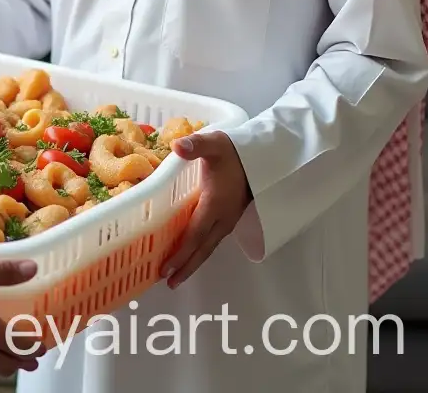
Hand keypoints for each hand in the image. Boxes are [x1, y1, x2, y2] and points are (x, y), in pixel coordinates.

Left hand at [160, 130, 250, 288]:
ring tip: (175, 277)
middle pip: (202, 249)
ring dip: (192, 262)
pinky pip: (211, 240)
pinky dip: (199, 251)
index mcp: (215, 204)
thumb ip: (196, 145)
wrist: (260, 157)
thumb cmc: (233, 152)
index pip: (195, 234)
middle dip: (185, 266)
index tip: (167, 268)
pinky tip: (189, 254)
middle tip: (167, 282)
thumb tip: (178, 146)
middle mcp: (222, 218)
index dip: (181, 252)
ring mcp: (227, 221)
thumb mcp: (214, 144)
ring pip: (208, 247)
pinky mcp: (228, 219)